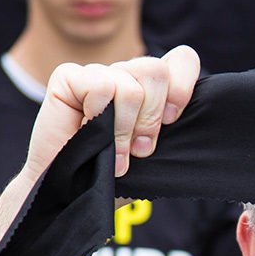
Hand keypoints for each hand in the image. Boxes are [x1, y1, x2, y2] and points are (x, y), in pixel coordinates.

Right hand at [26, 45, 199, 177]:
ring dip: (124, 127)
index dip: (183, 87)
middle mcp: (124, 75)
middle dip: (152, 116)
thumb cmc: (110, 176)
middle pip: (156, 69)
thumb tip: (186, 112)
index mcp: (149, 88)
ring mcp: (96, 73)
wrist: (71, 195)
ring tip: (115, 152)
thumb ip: (169, 126)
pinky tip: (87, 133)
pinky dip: (98, 116)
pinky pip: (100, 86)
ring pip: (130, 83)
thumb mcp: (152, 153)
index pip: (182, 60)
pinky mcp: (68, 77)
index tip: (173, 121)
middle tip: (140, 149)